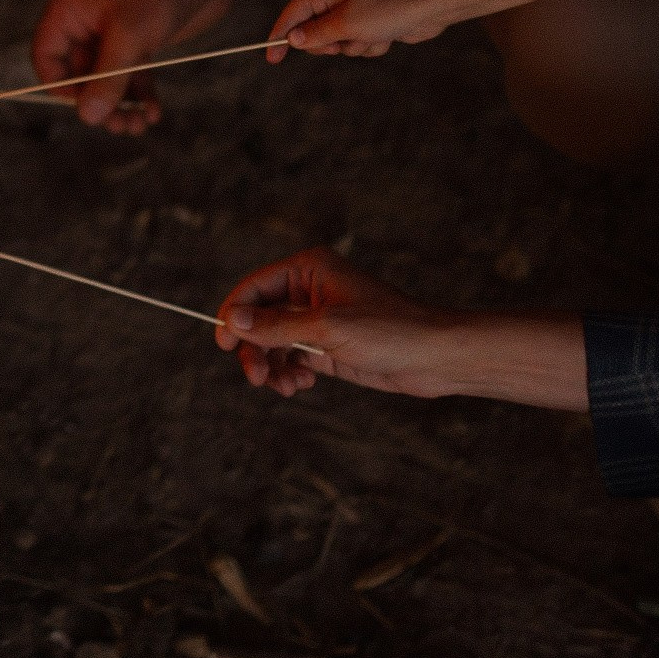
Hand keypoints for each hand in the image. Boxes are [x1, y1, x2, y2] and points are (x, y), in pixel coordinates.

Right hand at [31, 0, 237, 131]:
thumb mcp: (130, 36)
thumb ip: (107, 78)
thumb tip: (87, 116)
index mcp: (68, 11)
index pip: (46, 57)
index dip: (60, 87)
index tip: (85, 108)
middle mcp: (85, 24)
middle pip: (78, 77)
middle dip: (99, 104)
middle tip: (120, 125)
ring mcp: (111, 35)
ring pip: (105, 82)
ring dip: (121, 106)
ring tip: (139, 124)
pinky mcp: (137, 44)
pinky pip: (130, 78)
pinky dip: (140, 96)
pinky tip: (153, 112)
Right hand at [213, 248, 464, 398]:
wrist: (435, 358)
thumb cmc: (390, 331)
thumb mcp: (326, 328)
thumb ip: (275, 326)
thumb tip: (231, 320)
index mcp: (308, 270)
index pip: (255, 288)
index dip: (234, 314)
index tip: (223, 345)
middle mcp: (308, 292)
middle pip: (259, 319)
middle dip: (255, 349)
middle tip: (256, 378)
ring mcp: (317, 320)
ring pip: (272, 343)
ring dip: (272, 366)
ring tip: (286, 387)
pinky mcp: (326, 347)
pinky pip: (291, 358)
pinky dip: (288, 373)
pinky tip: (300, 385)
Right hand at [269, 0, 447, 58]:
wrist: (433, 2)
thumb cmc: (388, 8)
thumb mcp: (345, 25)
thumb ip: (314, 35)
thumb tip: (292, 39)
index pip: (291, 14)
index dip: (279, 37)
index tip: (271, 59)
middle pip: (313, 31)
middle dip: (327, 44)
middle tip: (342, 43)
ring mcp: (356, 8)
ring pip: (339, 41)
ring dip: (354, 46)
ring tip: (372, 36)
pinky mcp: (373, 20)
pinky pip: (359, 42)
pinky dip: (370, 45)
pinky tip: (388, 36)